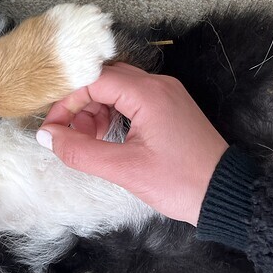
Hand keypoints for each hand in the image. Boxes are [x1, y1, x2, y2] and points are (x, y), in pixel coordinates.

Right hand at [37, 63, 228, 225]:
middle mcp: (159, 85)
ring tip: (87, 139)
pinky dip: (114, 113)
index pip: (94, 80)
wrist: (225, 194)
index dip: (67, 101)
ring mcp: (167, 95)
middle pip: (105, 79)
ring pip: (118, 88)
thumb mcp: (125, 169)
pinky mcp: (171, 108)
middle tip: (68, 134)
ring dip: (96, 109)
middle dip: (80, 104)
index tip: (53, 128)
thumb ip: (81, 151)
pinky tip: (106, 137)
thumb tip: (48, 136)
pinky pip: (133, 99)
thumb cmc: (179, 182)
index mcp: (149, 94)